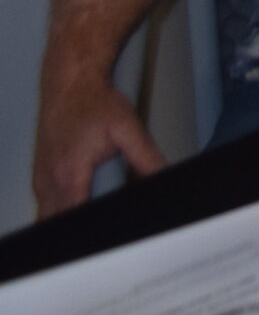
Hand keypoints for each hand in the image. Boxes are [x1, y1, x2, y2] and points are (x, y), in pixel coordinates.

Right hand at [33, 79, 166, 218]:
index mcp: (70, 174)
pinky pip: (44, 203)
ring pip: (47, 215)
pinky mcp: (40, 173)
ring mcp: (41, 177)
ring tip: (91, 217)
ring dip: (66, 219)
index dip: (90, 224)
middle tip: (100, 225)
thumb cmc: (94, 102)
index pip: (76, 216)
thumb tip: (163, 175)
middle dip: (78, 226)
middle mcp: (50, 179)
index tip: (105, 232)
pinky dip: (57, 210)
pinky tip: (76, 205)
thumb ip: (146, 157)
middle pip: (58, 221)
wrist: (70, 83)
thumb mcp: (128, 128)